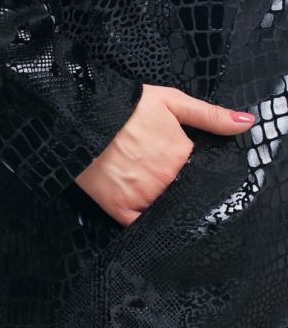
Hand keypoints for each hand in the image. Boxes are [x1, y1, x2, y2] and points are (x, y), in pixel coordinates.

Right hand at [74, 83, 255, 226]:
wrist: (80, 115)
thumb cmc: (125, 106)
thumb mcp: (171, 101)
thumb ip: (211, 116)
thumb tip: (247, 123)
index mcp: (181, 155)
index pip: (195, 170)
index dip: (184, 164)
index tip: (170, 156)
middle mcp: (166, 180)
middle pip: (178, 189)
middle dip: (170, 180)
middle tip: (150, 164)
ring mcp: (143, 197)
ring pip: (162, 207)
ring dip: (157, 198)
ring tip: (138, 178)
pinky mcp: (120, 210)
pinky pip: (140, 225)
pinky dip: (142, 219)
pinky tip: (135, 203)